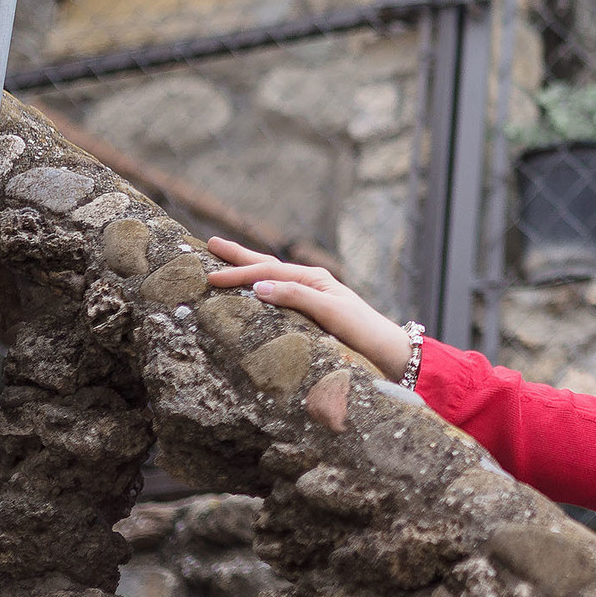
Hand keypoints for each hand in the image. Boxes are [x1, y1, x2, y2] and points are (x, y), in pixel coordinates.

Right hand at [203, 237, 413, 378]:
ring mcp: (310, 298)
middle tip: (210, 245)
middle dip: (239, 257)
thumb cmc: (361, 331)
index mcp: (313, 279)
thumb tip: (259, 287)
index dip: (239, 273)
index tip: (210, 276)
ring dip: (248, 269)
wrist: (385, 351)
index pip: (268, 271)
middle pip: (267, 265)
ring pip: (272, 279)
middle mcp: (310, 284)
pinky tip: (252, 292)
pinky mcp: (310, 315)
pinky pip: (279, 296)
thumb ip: (296, 297)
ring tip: (225, 260)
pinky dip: (261, 289)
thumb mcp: (330, 312)